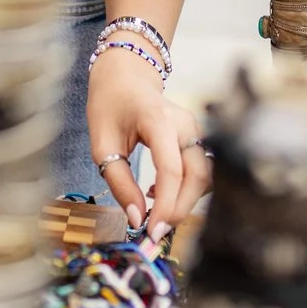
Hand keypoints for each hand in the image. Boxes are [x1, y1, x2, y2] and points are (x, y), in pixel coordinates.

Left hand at [85, 44, 211, 243]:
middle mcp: (185, 124)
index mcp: (158, 120)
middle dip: (180, 209)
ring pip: (205, 176)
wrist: (125, 75)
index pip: (172, 170)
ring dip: (184, 202)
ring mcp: (195, 131)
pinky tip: (157, 194)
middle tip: (154, 231)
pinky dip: (186, 191)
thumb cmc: (110, 105)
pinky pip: (201, 171)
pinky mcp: (197, 139)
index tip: (150, 231)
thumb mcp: (101, 144)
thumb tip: (136, 219)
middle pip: (199, 176)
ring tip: (153, 211)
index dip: (165, 206)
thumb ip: (119, 182)